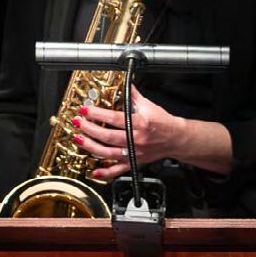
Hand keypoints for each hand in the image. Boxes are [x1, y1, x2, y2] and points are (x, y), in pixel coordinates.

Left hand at [72, 85, 188, 178]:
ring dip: (90, 146)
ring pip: (108, 152)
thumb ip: (134, 96)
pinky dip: (105, 173)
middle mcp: (136, 140)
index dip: (97, 114)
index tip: (85, 109)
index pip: (114, 118)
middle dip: (89, 129)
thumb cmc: (164, 123)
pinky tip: (93, 171)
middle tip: (78, 122)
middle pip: (108, 136)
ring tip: (79, 139)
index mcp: (140, 124)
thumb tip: (125, 84)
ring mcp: (134, 153)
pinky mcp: (134, 162)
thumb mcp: (150, 106)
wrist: (177, 139)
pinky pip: (118, 170)